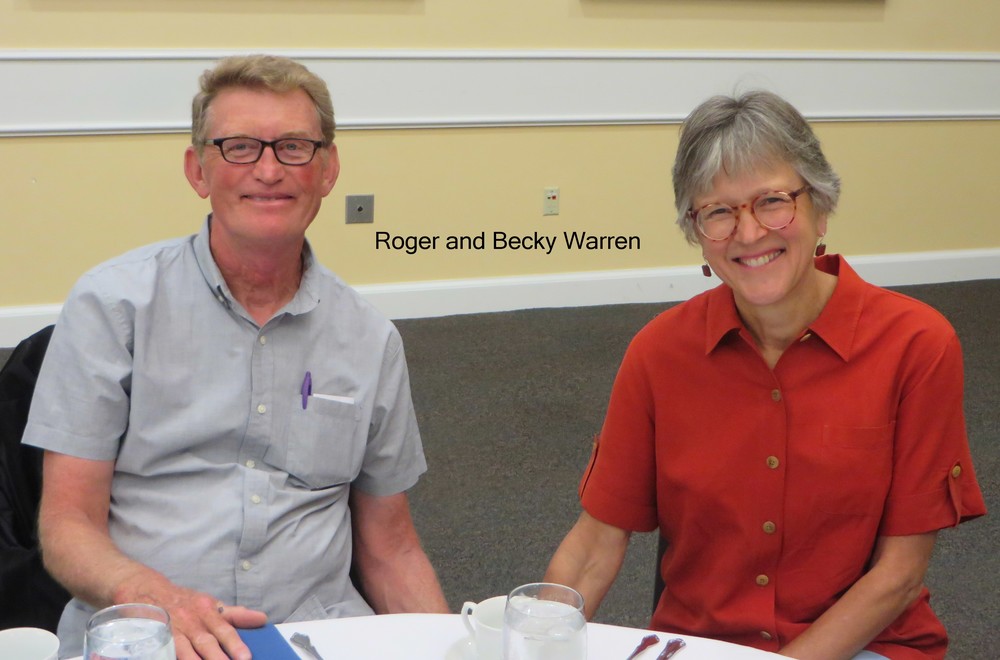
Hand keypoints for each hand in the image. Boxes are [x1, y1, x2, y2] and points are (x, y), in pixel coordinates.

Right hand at [114, 577, 266, 659]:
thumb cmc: (183, 601)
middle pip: (205, 642)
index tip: (246, 657)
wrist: (145, 589)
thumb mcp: (209, 603)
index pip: (224, 629)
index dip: (235, 644)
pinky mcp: (157, 638)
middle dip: (217, 657)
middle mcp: (191, 620)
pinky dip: (173, 659)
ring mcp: (172, 630)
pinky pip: (166, 653)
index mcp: (207, 610)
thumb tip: (261, 619)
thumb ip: (234, 615)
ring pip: (186, 651)